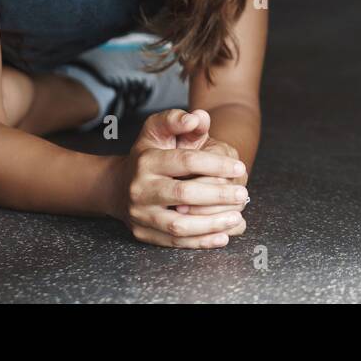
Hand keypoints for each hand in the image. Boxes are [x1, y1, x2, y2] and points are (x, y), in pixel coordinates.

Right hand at [110, 109, 248, 248]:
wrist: (117, 186)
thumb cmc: (148, 154)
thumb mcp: (158, 130)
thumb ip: (177, 120)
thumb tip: (196, 118)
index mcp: (147, 161)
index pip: (186, 161)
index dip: (216, 164)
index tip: (239, 167)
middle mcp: (140, 189)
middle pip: (184, 195)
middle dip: (218, 195)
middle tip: (242, 194)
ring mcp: (140, 214)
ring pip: (179, 225)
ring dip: (211, 224)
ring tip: (236, 217)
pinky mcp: (143, 234)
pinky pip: (174, 242)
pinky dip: (200, 242)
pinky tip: (222, 236)